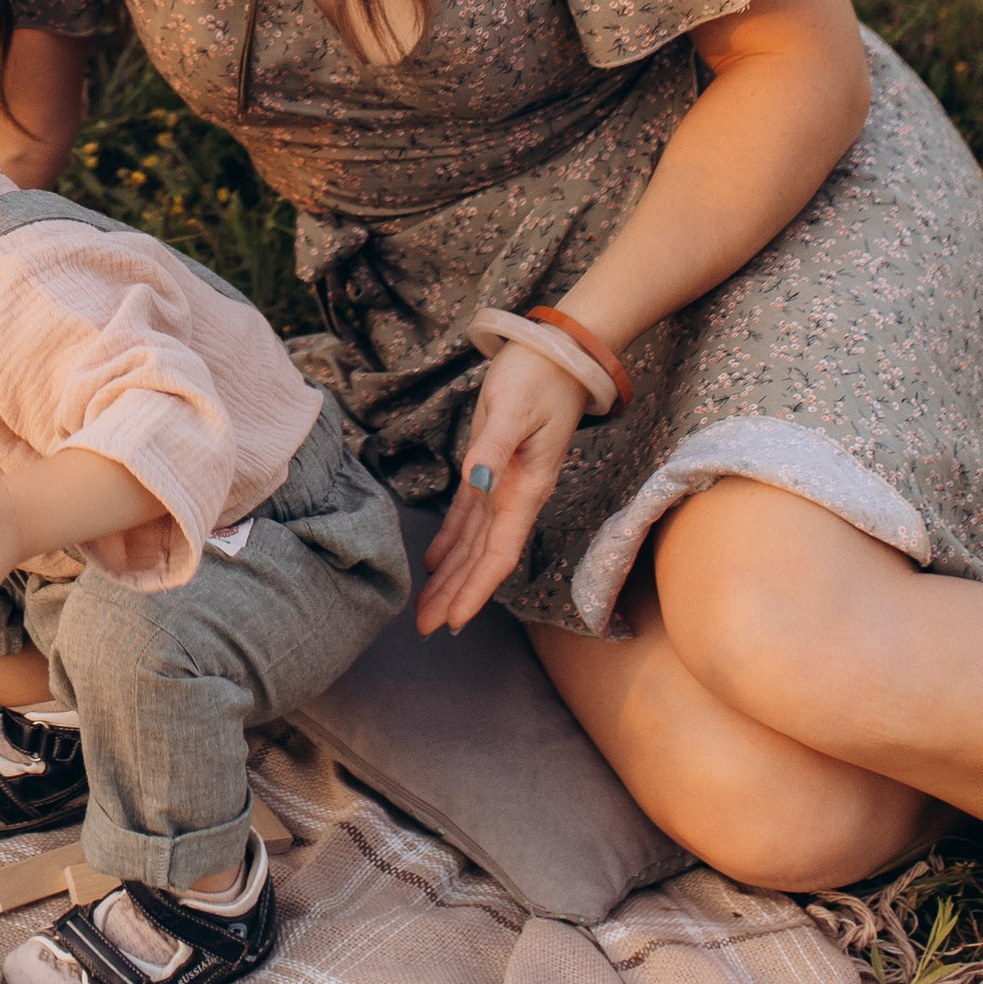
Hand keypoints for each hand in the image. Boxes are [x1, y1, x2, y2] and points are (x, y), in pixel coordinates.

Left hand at [415, 340, 588, 635]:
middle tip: (426, 629)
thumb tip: (474, 482)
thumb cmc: (538, 378)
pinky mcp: (490, 467)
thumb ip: (492, 447)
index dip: (477, 588)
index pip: (499, 552)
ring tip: (426, 608)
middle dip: (456, 594)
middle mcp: (514, 496)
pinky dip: (450, 541)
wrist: (557, 354)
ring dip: (450, 576)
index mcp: (525, 489)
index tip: (455, 621)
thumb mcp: (513, 408)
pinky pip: (468, 517)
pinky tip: (433, 563)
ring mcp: (503, 484)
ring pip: (472, 542)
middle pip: (482, 557)